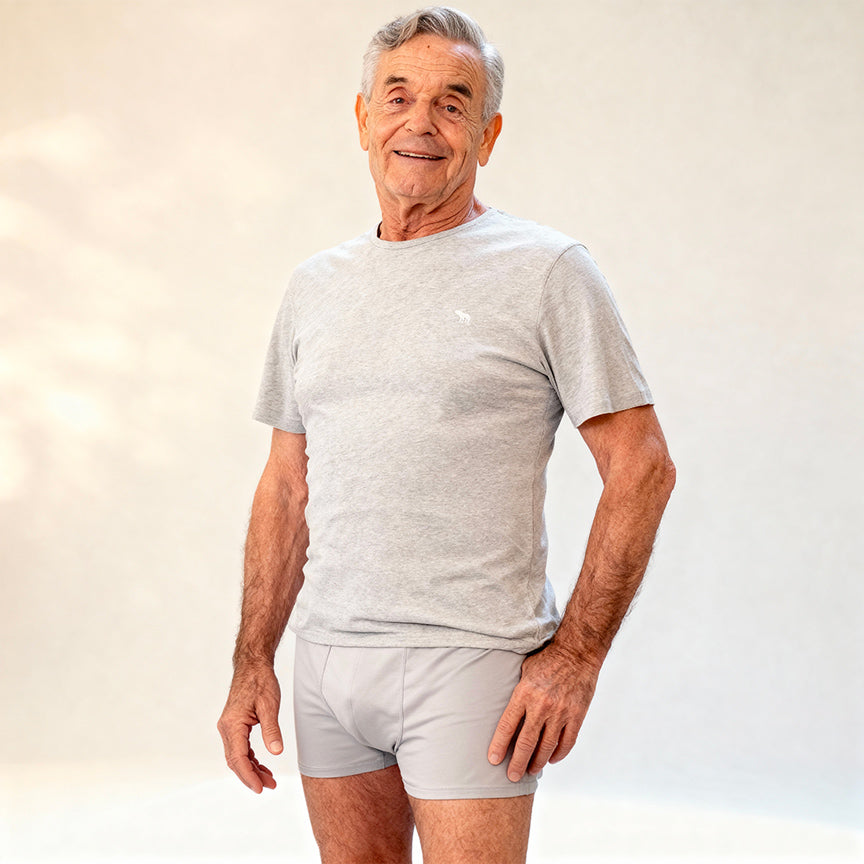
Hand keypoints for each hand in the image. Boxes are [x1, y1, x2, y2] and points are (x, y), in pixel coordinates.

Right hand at [217, 663, 282, 792]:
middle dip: (251, 776)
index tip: (260, 788)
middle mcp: (226, 728)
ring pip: (237, 756)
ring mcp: (229, 727)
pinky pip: (240, 748)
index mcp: (232, 725)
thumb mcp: (270, 705)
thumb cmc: (261, 682)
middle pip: (235, 761)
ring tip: (269, 780)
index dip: (249, 775)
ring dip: (252, 769)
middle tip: (269, 786)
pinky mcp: (234, 726)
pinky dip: (250, 759)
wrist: (253, 666)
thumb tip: (276, 752)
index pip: (238, 758)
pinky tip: (262, 766)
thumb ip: (272, 730)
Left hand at [487, 644, 599, 781]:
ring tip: (530, 771)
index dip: (499, 745)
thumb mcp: (524, 670)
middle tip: (511, 777)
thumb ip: (517, 691)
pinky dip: (558, 754)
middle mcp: (541, 706)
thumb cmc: (547, 659)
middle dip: (517, 763)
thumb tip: (505, 709)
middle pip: (526, 742)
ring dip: (537, 762)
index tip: (493, 760)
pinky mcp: (577, 715)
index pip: (508, 726)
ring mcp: (561, 712)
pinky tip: (551, 760)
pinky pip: (566, 742)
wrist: (577, 652)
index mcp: (524, 693)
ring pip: (546, 747)